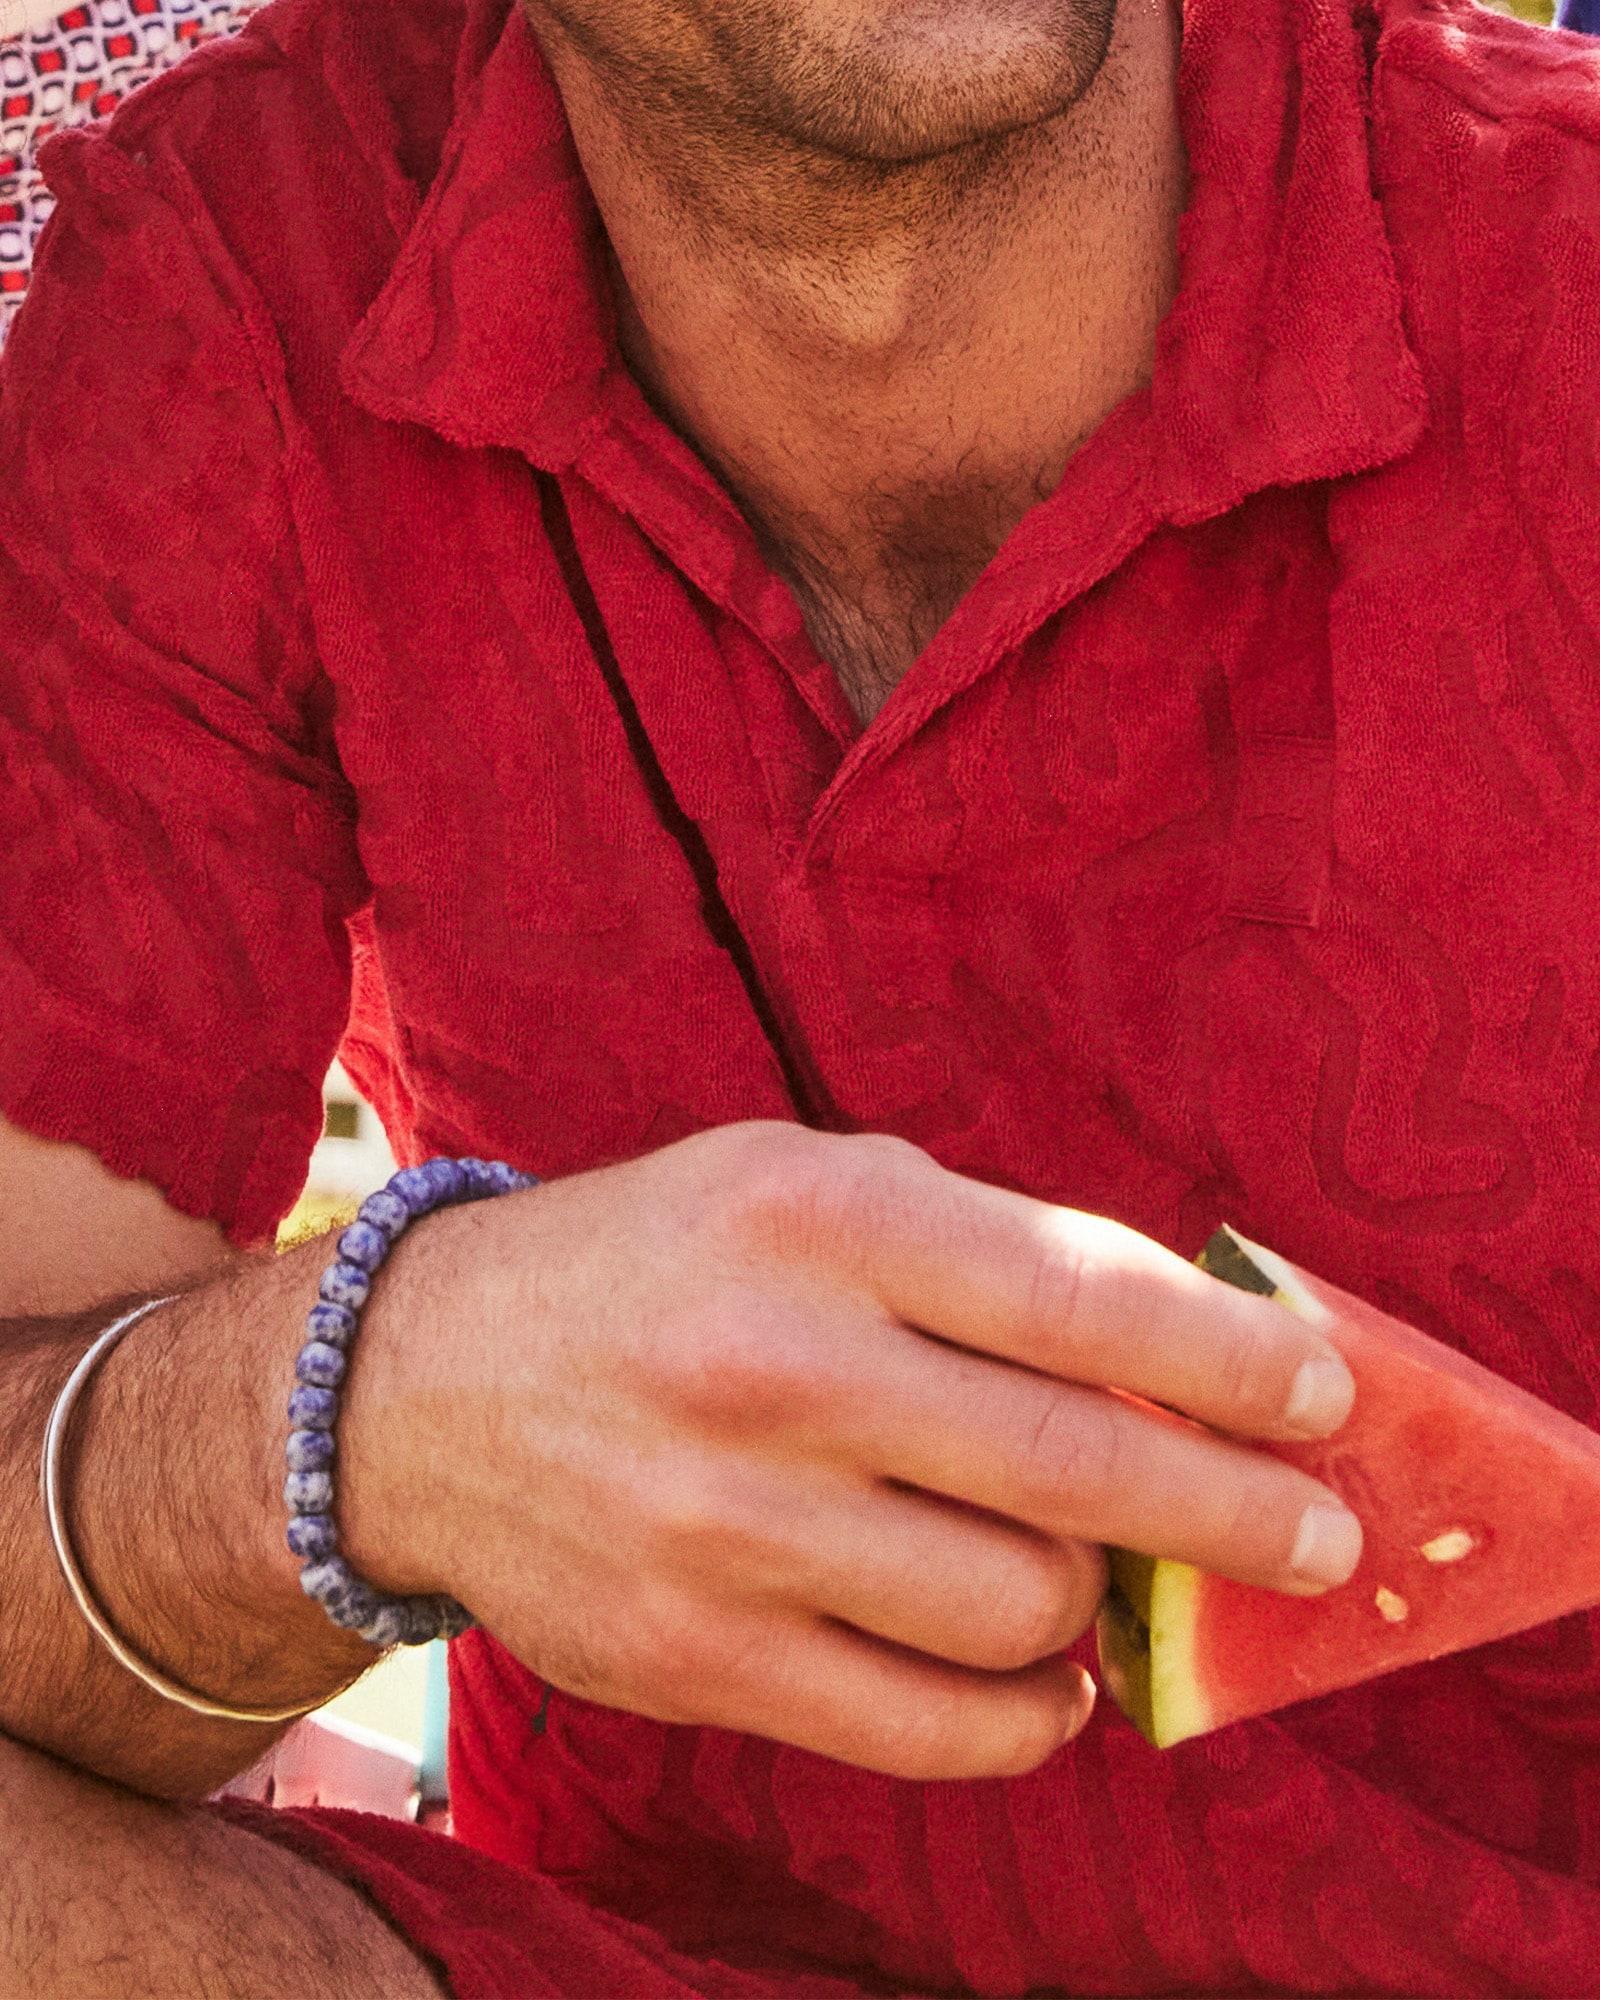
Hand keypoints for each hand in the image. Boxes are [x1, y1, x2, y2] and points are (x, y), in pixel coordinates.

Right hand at [345, 1124, 1360, 1782]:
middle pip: (1076, 1467)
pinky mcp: (695, 1658)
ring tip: (1099, 1576)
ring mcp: (728, 1526)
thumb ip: (978, 1248)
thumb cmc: (662, 1263)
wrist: (424, 1383)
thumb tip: (1180, 1351)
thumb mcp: (803, 1182)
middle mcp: (773, 1367)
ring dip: (1099, 1603)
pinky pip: (929, 1726)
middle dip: (1237, 1513)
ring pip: (1019, 1608)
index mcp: (813, 1217)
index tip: (1322, 1397)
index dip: (1232, 1357)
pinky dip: (1027, 1713)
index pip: (1079, 1293)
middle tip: (1313, 1537)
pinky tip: (1042, 1672)